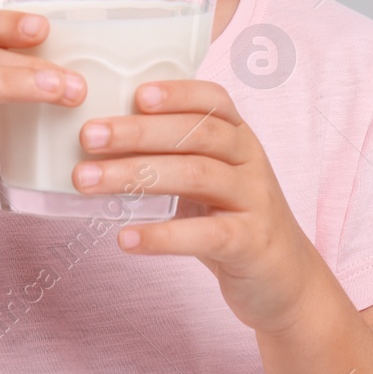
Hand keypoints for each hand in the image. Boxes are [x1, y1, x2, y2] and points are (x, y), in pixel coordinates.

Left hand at [69, 80, 327, 334]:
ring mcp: (254, 201)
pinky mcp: (251, 243)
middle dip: (138, 131)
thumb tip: (97, 139)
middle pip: (196, 134)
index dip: (178, 93)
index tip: (136, 93)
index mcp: (238, 137)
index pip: (213, 100)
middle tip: (88, 136)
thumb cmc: (231, 219)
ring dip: (137, 175)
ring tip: (87, 180)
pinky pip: (206, 234)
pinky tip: (126, 239)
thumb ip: (171, 155)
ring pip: (196, 175)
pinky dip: (162, 236)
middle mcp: (250, 161)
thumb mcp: (209, 178)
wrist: (285, 280)